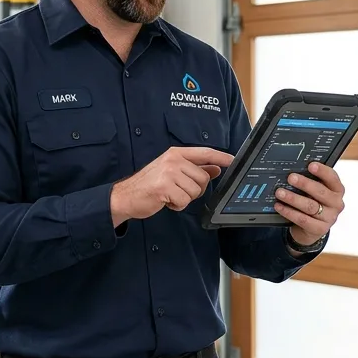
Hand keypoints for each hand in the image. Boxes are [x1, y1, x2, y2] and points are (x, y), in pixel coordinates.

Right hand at [110, 146, 233, 224]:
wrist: (125, 196)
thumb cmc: (149, 185)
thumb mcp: (172, 172)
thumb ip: (194, 169)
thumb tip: (216, 168)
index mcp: (175, 153)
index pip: (205, 153)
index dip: (221, 157)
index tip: (233, 161)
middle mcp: (173, 160)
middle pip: (203, 178)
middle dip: (195, 189)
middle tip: (178, 190)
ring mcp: (168, 172)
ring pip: (195, 190)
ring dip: (185, 198)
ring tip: (170, 195)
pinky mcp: (164, 187)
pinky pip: (184, 200)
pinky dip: (177, 205)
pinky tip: (166, 201)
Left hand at [274, 162, 345, 247]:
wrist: (311, 229)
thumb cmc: (313, 203)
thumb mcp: (315, 192)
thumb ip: (311, 182)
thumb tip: (294, 171)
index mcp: (337, 190)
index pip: (332, 178)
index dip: (322, 171)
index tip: (311, 165)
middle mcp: (336, 203)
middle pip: (321, 192)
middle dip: (304, 184)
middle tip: (290, 178)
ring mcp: (330, 218)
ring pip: (310, 206)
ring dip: (293, 198)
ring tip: (280, 192)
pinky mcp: (320, 229)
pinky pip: (303, 219)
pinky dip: (289, 212)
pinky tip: (279, 206)